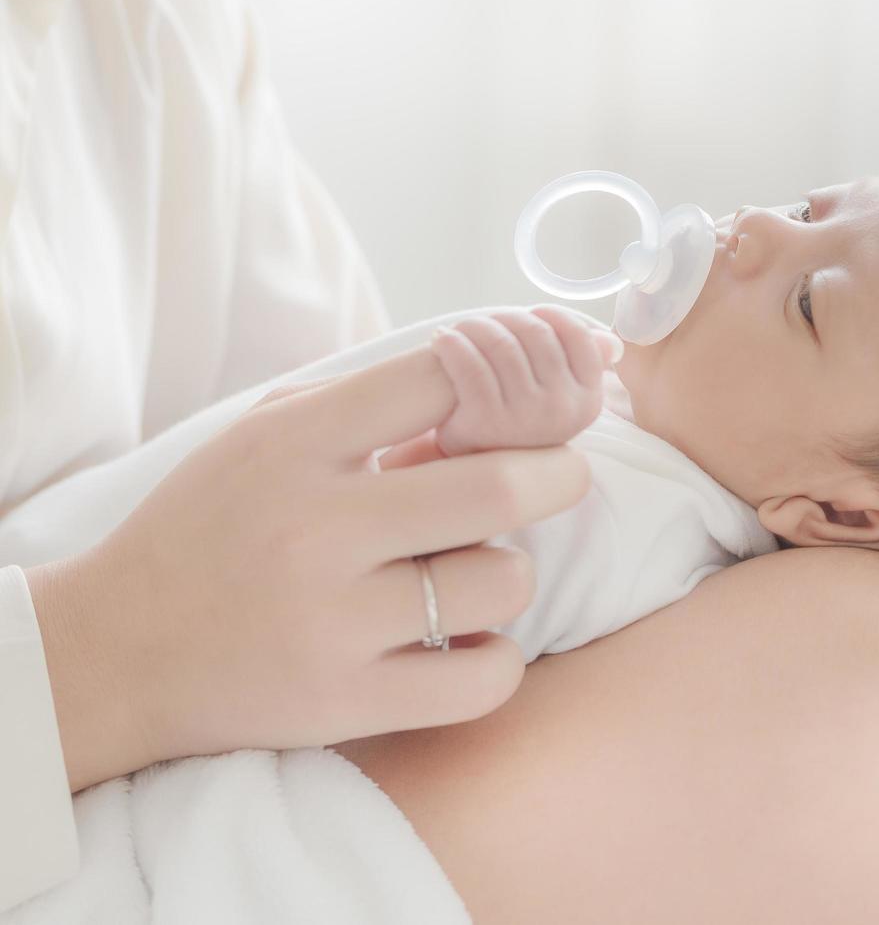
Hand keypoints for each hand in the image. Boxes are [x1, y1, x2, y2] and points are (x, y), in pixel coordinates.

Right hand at [27, 342, 590, 790]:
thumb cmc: (209, 529)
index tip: (525, 402)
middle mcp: (318, 530)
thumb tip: (493, 387)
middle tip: (561, 475)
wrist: (114, 653)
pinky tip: (470, 642)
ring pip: (502, 583)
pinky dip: (499, 659)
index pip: (441, 381)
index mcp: (296, 445)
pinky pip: (484, 680)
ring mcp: (334, 623)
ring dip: (511, 572)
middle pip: (500, 487)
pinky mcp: (345, 703)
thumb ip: (366, 407)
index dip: (506, 378)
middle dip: (559, 474)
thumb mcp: (264, 438)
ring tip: (476, 574)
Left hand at [430, 305, 623, 456]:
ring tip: (460, 331)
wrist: (479, 474)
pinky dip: (452, 346)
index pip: (578, 338)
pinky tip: (442, 341)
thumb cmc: (520, 426)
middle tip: (483, 322)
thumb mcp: (559, 403)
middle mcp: (563, 409)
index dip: (552, 316)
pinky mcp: (488, 421)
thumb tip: (609, 342)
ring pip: (502, 346)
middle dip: (504, 319)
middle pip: (535, 334)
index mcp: (587, 401)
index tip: (529, 314)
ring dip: (474, 328)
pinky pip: (470, 366)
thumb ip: (580, 368)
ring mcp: (526, 416)